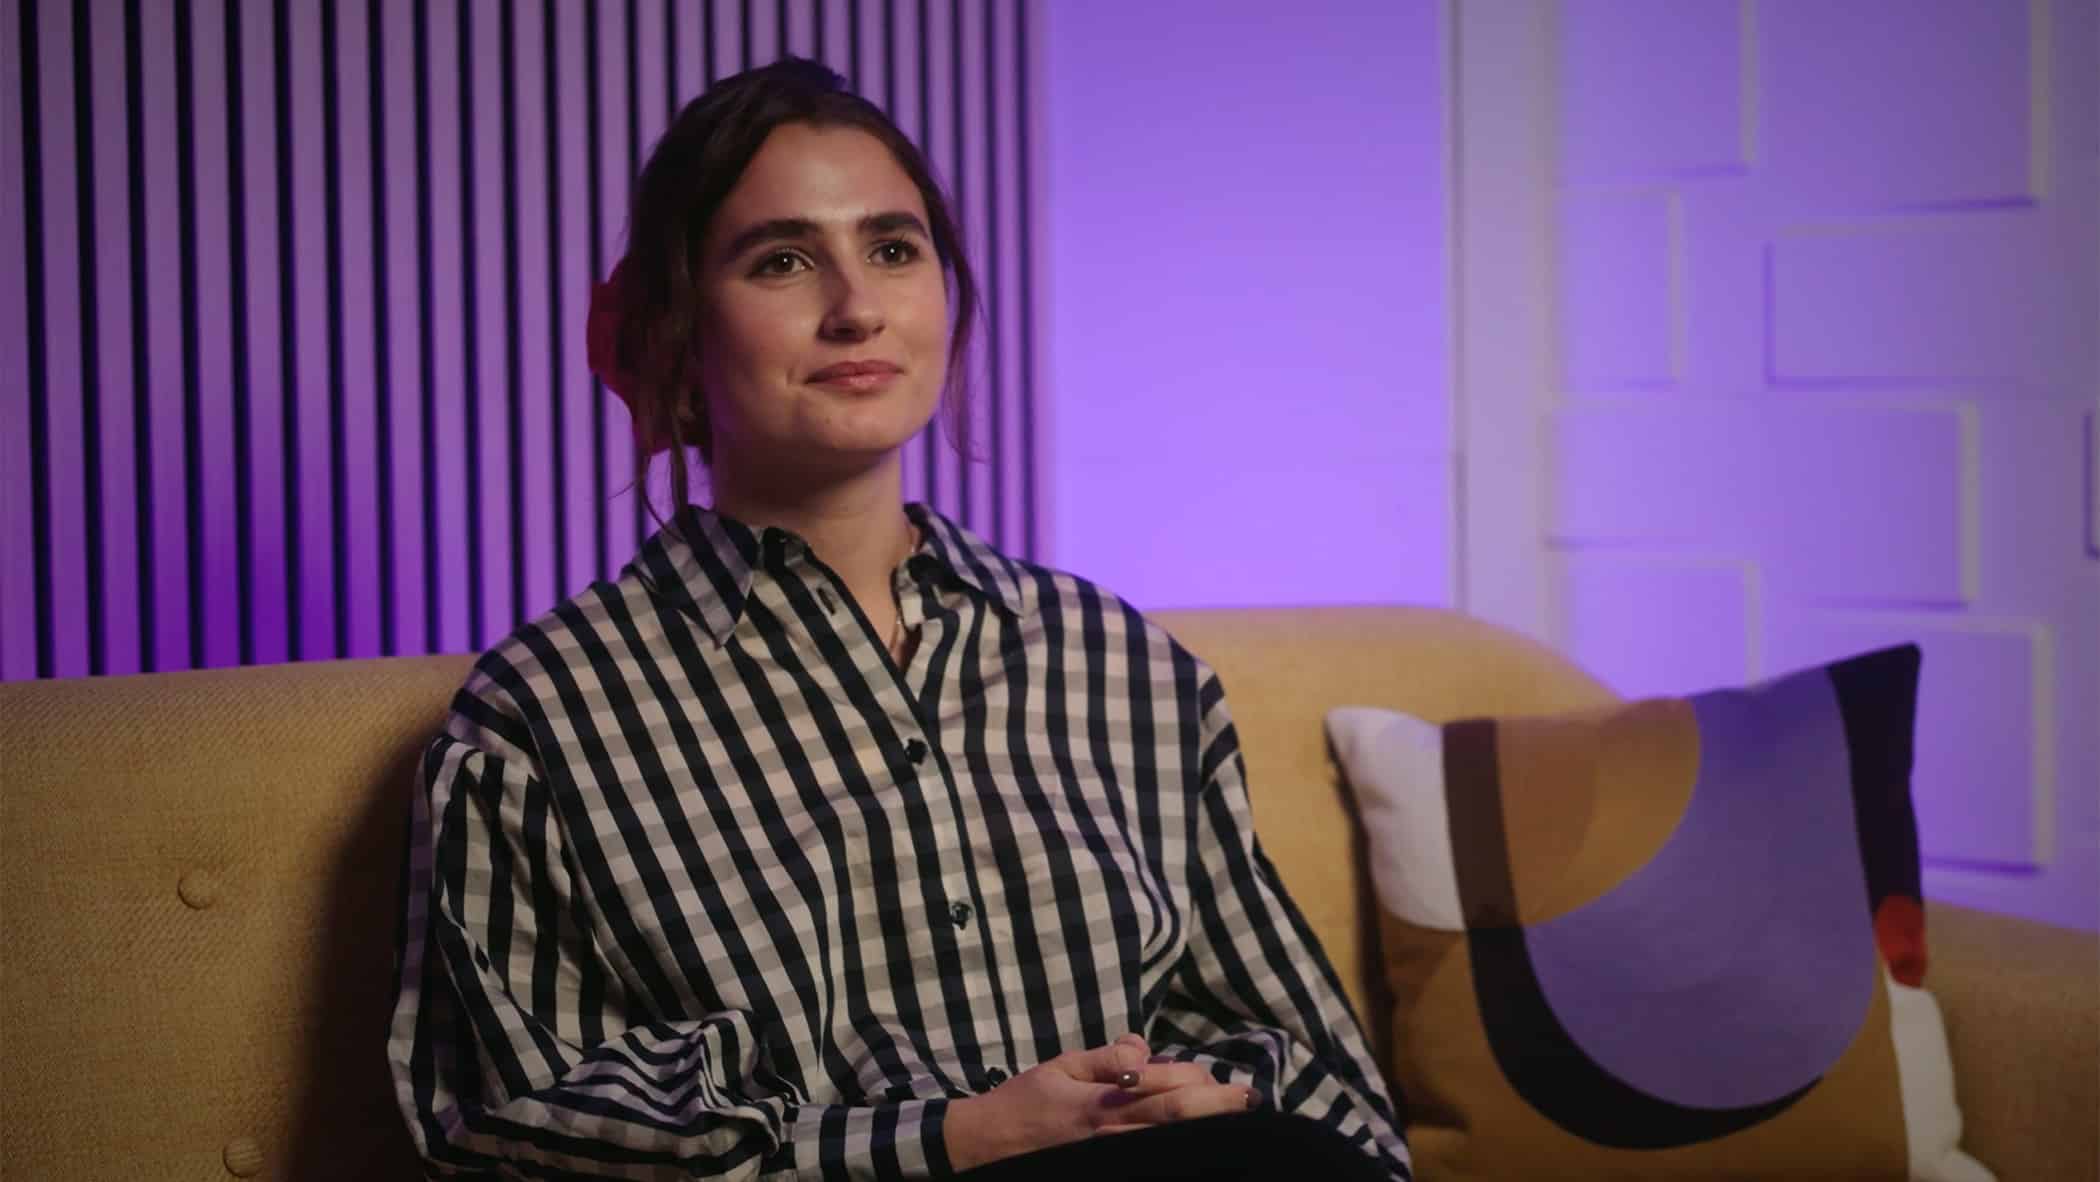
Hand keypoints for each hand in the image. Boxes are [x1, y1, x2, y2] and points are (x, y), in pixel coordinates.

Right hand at [942, 1035, 1258, 1170]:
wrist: (986, 1147)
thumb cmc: (1024, 1102)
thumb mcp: (1062, 1067)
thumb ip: (1106, 1058)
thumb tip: (1143, 1046)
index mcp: (1102, 1101)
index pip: (1163, 1087)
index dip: (1194, 1079)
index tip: (1213, 1075)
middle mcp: (1111, 1132)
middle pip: (1175, 1118)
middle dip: (1217, 1107)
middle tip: (1250, 1100)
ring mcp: (1110, 1157)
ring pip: (1168, 1144)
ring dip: (1204, 1131)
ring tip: (1235, 1121)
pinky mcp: (1105, 1168)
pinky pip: (1149, 1160)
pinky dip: (1177, 1151)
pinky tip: (1198, 1147)